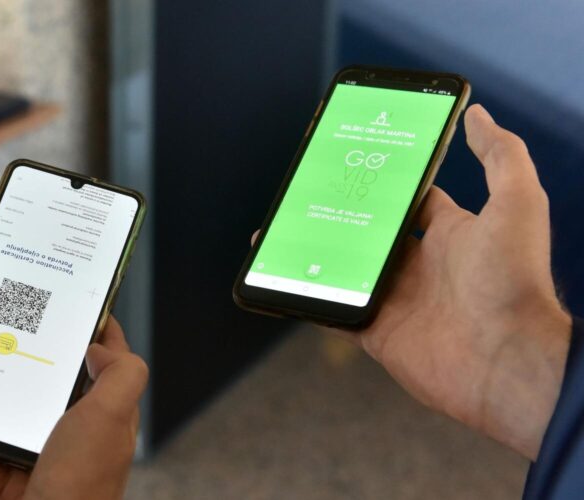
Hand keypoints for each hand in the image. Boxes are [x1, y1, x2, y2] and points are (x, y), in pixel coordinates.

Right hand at [0, 317, 147, 499]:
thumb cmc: (83, 483)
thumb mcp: (112, 415)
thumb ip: (121, 373)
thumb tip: (103, 345)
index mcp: (106, 415)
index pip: (108, 362)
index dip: (95, 331)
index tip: (69, 305)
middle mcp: (77, 435)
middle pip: (47, 386)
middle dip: (18, 361)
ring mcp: (43, 460)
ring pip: (1, 422)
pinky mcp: (10, 485)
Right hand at [253, 105, 570, 459]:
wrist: (505, 363)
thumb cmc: (514, 281)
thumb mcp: (517, 204)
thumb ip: (501, 155)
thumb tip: (478, 113)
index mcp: (451, 233)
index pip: (412, 198)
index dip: (386, 179)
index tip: (355, 161)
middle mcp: (421, 264)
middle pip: (371, 231)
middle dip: (341, 212)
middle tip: (305, 193)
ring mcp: (395, 298)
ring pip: (346, 268)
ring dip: (317, 252)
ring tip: (280, 233)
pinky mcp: (376, 329)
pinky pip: (334, 310)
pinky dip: (309, 296)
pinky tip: (282, 280)